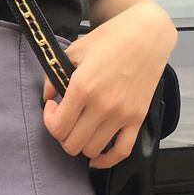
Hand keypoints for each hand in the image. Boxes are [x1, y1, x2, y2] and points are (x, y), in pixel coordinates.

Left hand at [41, 2, 176, 168]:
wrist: (146, 34)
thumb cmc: (108, 39)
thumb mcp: (73, 51)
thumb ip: (53, 77)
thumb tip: (47, 99)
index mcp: (83, 88)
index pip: (56, 127)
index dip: (49, 120)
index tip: (53, 106)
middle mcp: (103, 105)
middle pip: (72, 144)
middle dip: (62, 135)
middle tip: (66, 118)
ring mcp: (122, 115)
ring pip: (92, 150)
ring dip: (81, 143)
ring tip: (81, 127)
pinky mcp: (138, 119)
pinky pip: (121, 152)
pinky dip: (106, 160)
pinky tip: (95, 157)